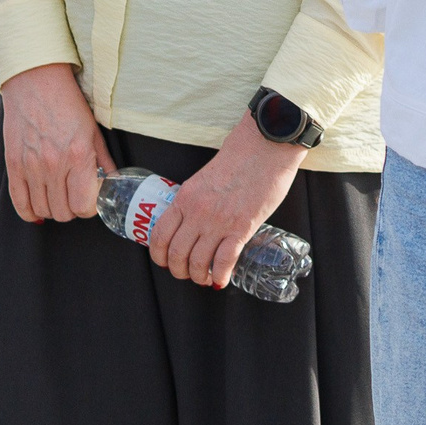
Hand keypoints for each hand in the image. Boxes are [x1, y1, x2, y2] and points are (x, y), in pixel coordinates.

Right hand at [1, 62, 112, 221]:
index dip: (89, 207)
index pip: (84, 206)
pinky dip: (30, 212)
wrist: (35, 82)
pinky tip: (37, 208)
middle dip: (72, 209)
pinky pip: (20, 204)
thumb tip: (112, 185)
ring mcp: (31, 166)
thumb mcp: (94, 131)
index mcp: (78, 155)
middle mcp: (53, 164)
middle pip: (63, 212)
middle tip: (74, 195)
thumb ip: (104, 163)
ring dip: (52, 209)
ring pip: (43, 210)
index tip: (90, 198)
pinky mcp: (13, 165)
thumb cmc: (68, 104)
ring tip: (57, 196)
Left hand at [147, 117, 305, 289]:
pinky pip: (223, 262)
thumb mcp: (205, 178)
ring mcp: (218, 221)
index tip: (166, 260)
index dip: (160, 256)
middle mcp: (197, 211)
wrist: (266, 146)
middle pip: (176, 254)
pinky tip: (221, 278)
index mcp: (185, 197)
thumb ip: (197, 199)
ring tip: (205, 278)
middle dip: (179, 271)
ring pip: (197, 263)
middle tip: (187, 273)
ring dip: (198, 277)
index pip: (159, 235)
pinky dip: (220, 276)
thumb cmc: (240, 156)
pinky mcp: (241, 227)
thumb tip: (194, 219)